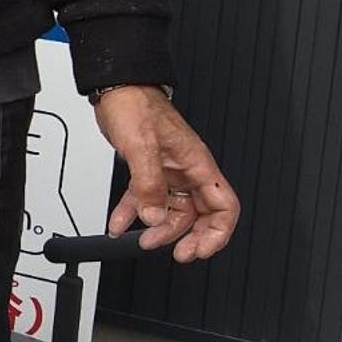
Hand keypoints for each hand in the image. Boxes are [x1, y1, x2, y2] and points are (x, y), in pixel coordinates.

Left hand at [98, 85, 240, 261]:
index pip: (224, 207)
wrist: (117, 88)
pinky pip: (146, 199)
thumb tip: (152, 217)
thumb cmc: (137, 105)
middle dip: (188, 237)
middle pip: (200, 215)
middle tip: (175, 253)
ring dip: (157, 228)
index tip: (199, 249)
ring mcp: (169, 172)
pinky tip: (120, 224)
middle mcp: (187, 171)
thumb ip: (147, 184)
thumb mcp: (142, 146)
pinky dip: (133, 213)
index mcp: (197, 165)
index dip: (217, 233)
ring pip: (171, 210)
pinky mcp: (148, 170)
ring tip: (141, 240)